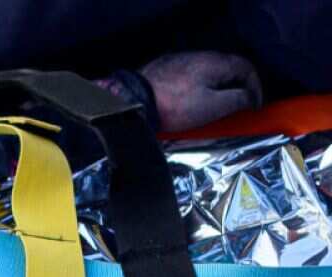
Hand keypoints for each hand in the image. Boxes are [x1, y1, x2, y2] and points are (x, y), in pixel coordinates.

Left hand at [140, 51, 262, 132]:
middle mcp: (197, 56)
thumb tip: (250, 97)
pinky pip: (189, 78)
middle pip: (227, 69)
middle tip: (239, 108)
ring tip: (216, 109)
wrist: (133, 102)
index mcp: (214, 62)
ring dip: (217, 90)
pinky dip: (198, 90)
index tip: (254, 106)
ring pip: (207, 74)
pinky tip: (191, 105)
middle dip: (237, 89)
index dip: (255, 87)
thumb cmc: (173, 105)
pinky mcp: (163, 71)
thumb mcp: (213, 106)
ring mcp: (179, 62)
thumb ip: (237, 99)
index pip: (246, 67)